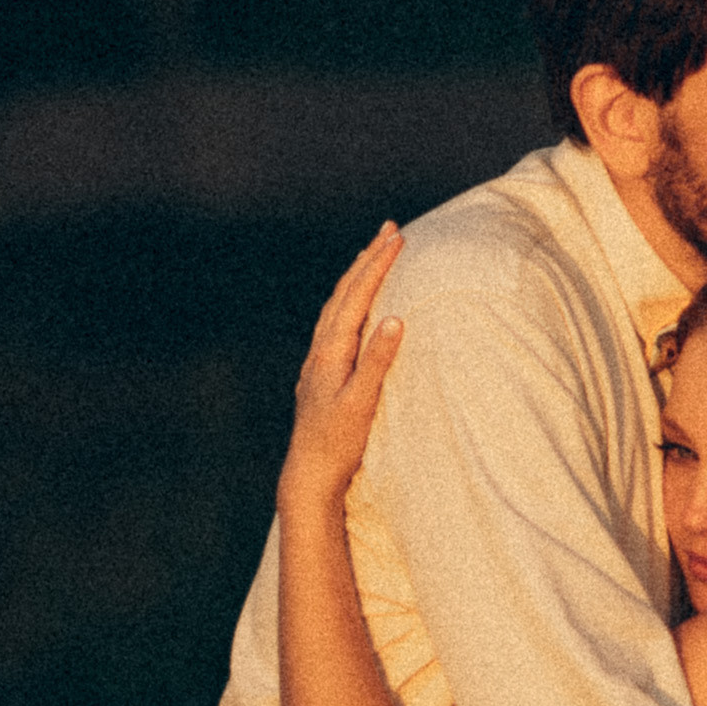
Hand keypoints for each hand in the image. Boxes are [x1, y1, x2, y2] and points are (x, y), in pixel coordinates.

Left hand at [278, 223, 403, 514]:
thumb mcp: (362, 402)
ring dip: (355, 278)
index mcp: (331, 351)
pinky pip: (333, 324)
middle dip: (367, 259)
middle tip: (388, 230)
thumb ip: (378, 361)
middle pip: (344, 293)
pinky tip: (352, 309)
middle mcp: (320, 350)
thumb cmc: (338, 444)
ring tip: (370, 256)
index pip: (357, 296)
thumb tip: (394, 319)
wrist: (309, 475)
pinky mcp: (320, 375)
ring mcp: (317, 361)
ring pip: (336, 306)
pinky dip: (346, 303)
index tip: (398, 238)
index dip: (378, 265)